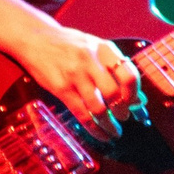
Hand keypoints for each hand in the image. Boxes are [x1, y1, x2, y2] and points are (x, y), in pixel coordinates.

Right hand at [16, 18, 142, 142]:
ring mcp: (75, 75)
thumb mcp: (94, 47)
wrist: (35, 38)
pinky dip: (94, 129)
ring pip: (98, 108)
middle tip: (123, 117)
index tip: (136, 104)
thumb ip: (114, 68)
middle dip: (122, 111)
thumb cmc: (69, 44)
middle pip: (114, 93)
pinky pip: (81, 114)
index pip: (128, 74)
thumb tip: (138, 98)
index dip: (134, 94)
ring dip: (109, 125)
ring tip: (114, 131)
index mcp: (104, 49)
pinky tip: (100, 134)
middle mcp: (91, 61)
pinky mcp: (61, 88)